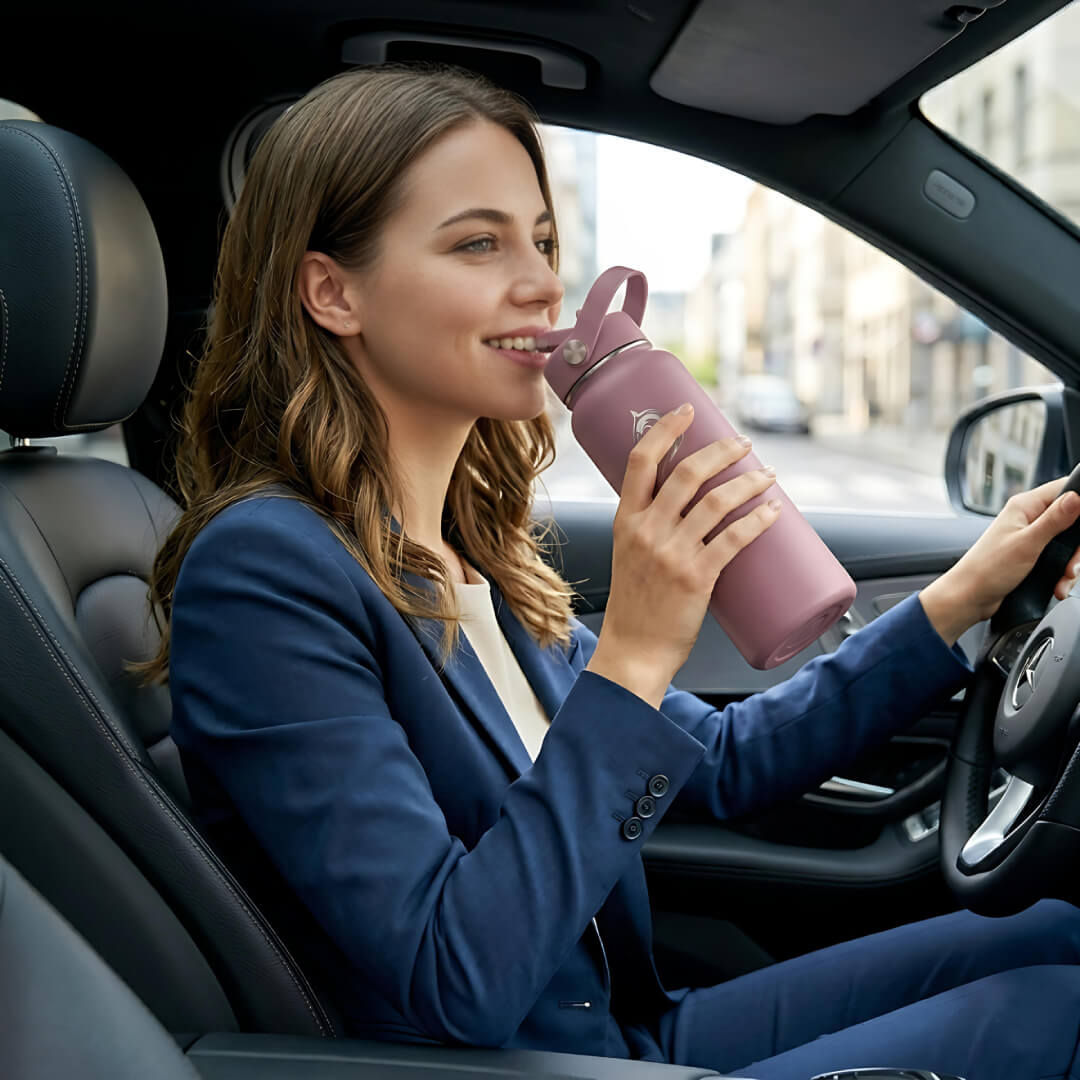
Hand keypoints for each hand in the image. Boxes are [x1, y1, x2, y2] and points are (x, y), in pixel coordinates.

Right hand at [586, 403, 780, 705]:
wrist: (634, 650)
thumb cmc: (635, 606)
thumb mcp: (629, 555)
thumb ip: (652, 528)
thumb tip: (691, 505)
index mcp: (626, 521)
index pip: (641, 461)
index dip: (666, 429)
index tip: (686, 411)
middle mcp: (647, 531)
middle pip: (688, 473)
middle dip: (721, 451)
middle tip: (742, 444)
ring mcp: (672, 553)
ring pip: (717, 501)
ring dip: (748, 482)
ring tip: (767, 476)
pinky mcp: (697, 577)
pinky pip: (734, 539)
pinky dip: (757, 520)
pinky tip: (773, 511)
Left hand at [924, 477, 1079, 643]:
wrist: (970, 597)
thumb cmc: (987, 569)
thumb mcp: (1026, 543)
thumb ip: (1054, 520)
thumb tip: (1077, 497)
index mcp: (1025, 506)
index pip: (1064, 488)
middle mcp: (1028, 518)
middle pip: (1072, 520)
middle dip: (1076, 547)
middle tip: (1072, 564)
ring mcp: (1030, 537)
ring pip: (1067, 543)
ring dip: (1070, 564)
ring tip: (1064, 578)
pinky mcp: (1032, 555)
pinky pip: (1057, 559)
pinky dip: (1062, 573)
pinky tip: (1058, 585)